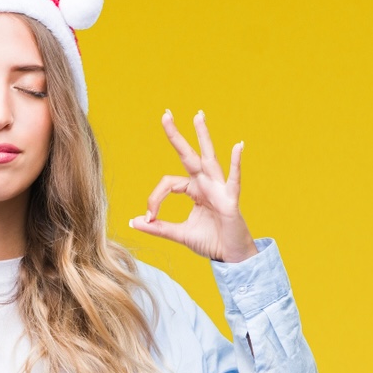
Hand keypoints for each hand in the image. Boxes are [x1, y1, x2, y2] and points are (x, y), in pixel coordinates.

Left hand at [129, 110, 257, 263]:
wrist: (232, 258)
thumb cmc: (211, 241)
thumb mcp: (180, 234)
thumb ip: (158, 227)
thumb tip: (134, 222)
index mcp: (194, 190)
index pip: (168, 184)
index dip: (154, 199)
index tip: (149, 218)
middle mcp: (206, 184)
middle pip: (188, 156)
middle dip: (176, 136)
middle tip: (165, 114)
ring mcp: (219, 189)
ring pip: (209, 159)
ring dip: (203, 136)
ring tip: (198, 116)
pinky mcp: (231, 199)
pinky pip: (234, 179)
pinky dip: (236, 163)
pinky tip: (238, 146)